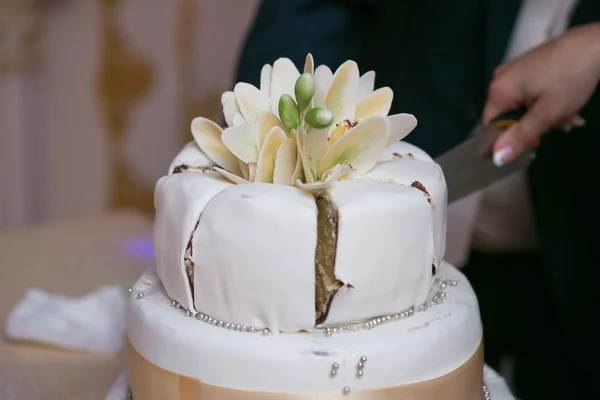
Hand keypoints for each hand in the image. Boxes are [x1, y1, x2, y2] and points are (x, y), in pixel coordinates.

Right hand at [482, 22, 599, 165]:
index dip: (507, 138)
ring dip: (544, 114)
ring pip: (523, 106)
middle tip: (558, 123)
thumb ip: (520, 137)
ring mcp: (515, 71)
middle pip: (509, 116)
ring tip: (567, 112)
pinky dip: (546, 102)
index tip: (528, 142)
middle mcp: (501, 78)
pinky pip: (530, 94)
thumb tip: (497, 156)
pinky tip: (564, 102)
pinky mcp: (528, 67)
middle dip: (534, 125)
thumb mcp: (547, 114)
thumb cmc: (572, 74)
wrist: (596, 45)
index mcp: (498, 90)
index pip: (490, 126)